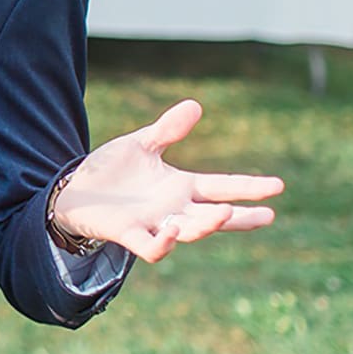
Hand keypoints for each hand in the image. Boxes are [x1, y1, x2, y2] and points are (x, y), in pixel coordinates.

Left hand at [49, 100, 279, 262]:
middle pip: (214, 216)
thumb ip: (167, 130)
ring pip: (188, 231)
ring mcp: (154, 224)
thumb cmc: (112, 171)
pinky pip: (151, 247)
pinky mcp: (129, 234)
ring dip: (206, 225)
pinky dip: (163, 244)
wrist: (75, 191)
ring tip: (224, 212)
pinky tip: (172, 231)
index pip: (222, 186)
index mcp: (181, 187)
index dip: (249, 188)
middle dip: (240, 217)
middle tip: (268, 215)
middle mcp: (173, 209)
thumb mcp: (141, 144)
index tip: (278, 186)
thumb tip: (195, 106)